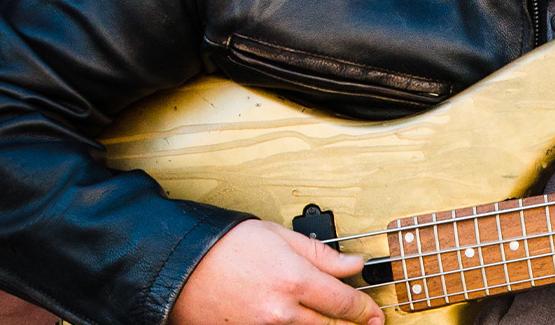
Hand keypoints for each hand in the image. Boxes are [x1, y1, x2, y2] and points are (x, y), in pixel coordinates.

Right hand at [168, 219, 382, 324]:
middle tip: (369, 323)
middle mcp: (281, 311)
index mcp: (294, 280)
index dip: (365, 310)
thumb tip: (353, 263)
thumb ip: (322, 254)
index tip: (375, 313)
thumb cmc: (226, 247)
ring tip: (336, 323)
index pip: (344, 302)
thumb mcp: (280, 237)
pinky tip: (301, 323)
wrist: (178, 267)